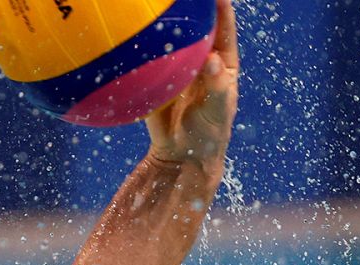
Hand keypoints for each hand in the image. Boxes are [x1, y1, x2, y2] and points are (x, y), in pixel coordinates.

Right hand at [145, 0, 238, 170]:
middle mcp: (201, 60)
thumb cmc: (207, 134)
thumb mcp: (218, 112)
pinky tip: (136, 32)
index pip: (224, 30)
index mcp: (223, 63)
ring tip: (158, 6)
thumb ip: (217, 86)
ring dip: (166, 24)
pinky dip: (144, 47)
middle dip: (192, 9)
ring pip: (173, 40)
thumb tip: (212, 59)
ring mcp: (178, 68)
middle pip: (197, 28)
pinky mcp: (157, 78)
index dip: (221, 9)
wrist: (178, 155)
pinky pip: (150, 60)